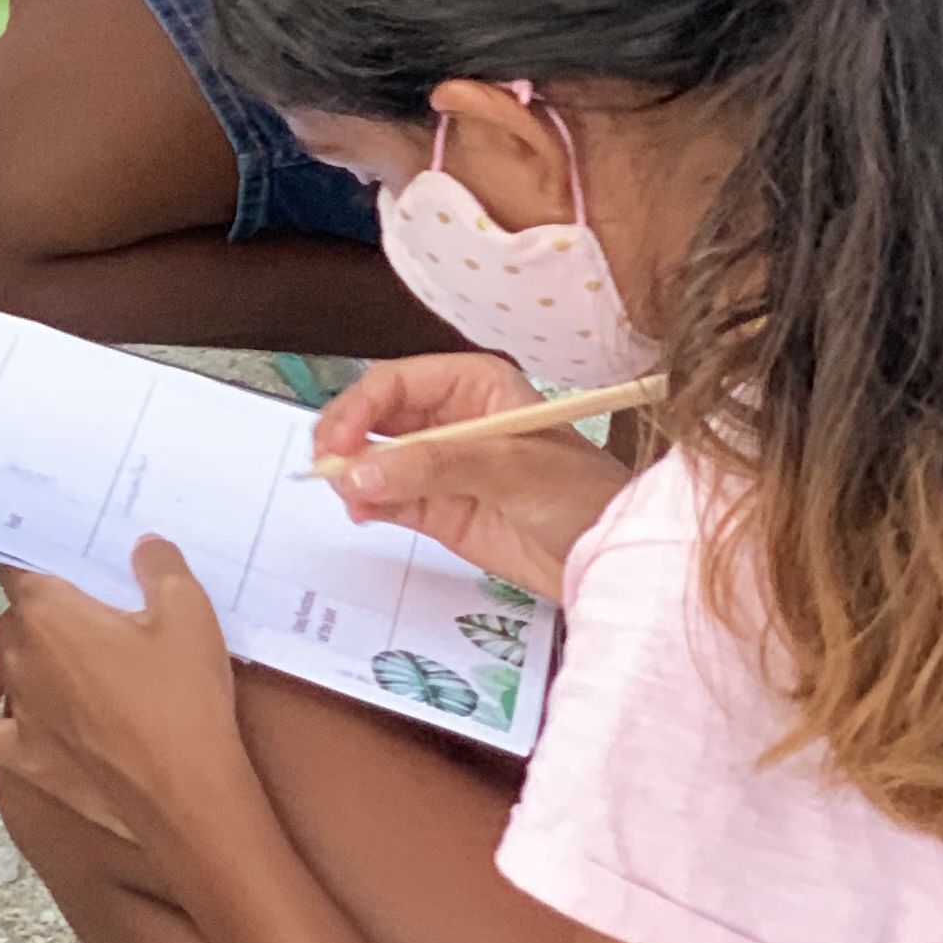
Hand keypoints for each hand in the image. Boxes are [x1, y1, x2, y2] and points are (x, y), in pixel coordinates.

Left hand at [0, 540, 254, 864]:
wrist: (189, 797)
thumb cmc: (184, 702)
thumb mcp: (188, 612)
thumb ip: (159, 565)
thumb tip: (142, 546)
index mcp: (48, 611)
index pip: (19, 567)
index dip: (39, 563)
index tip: (65, 566)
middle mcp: (20, 654)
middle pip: (15, 614)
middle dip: (44, 609)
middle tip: (90, 616)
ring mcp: (19, 709)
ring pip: (4, 662)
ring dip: (27, 653)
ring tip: (71, 656)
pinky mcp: (25, 758)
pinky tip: (1, 694)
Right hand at [308, 354, 629, 599]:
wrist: (615, 560)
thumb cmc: (581, 495)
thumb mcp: (511, 469)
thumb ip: (434, 465)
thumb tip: (362, 471)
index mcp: (473, 385)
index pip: (398, 382)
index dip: (361, 405)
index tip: (339, 440)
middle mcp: (451, 419)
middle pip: (379, 417)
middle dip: (349, 437)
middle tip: (327, 466)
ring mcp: (443, 467)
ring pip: (377, 458)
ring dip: (355, 473)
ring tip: (349, 496)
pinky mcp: (440, 511)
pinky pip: (389, 498)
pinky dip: (369, 503)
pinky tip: (363, 511)